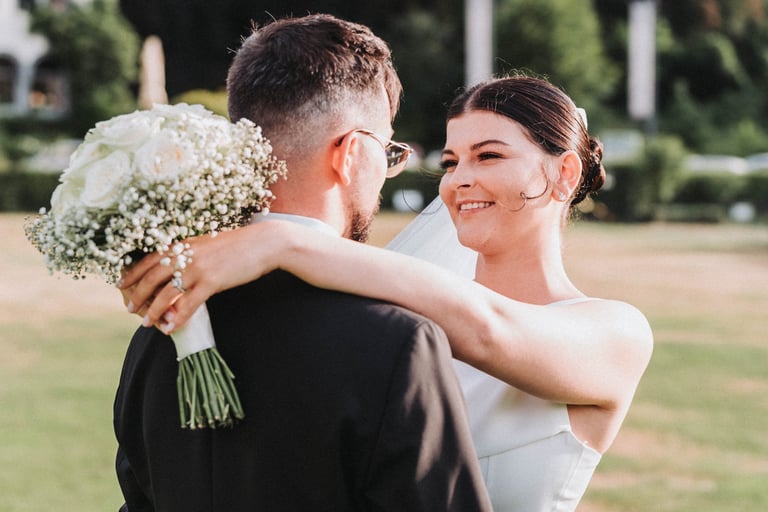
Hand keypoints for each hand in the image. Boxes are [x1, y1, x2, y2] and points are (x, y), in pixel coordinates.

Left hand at [117, 221, 289, 332]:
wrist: (264, 243)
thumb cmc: (240, 246)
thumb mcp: (209, 245)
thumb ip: (192, 255)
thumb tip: (180, 269)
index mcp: (183, 244)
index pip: (150, 259)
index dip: (133, 272)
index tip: (120, 283)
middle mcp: (186, 255)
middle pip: (152, 277)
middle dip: (138, 294)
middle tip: (129, 307)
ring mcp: (198, 268)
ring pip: (167, 293)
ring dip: (153, 310)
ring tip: (145, 322)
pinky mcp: (212, 281)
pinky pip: (189, 304)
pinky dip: (178, 318)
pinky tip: (171, 328)